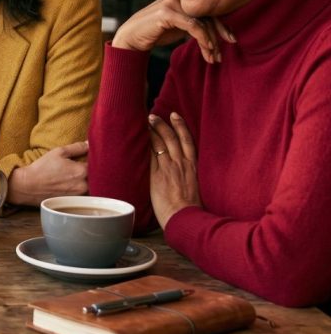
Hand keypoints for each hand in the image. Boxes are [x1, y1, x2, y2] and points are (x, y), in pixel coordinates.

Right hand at [7, 141, 88, 205]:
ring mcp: (79, 195)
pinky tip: (72, 184)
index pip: (97, 164)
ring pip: (91, 187)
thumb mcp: (59, 152)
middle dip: (93, 171)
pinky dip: (82, 189)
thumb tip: (90, 143)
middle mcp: (84, 185)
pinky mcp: (73, 202)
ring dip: (88, 181)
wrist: (28, 186)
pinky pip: (84, 194)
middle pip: (96, 177)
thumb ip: (77, 147)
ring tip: (76, 176)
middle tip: (85, 167)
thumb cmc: (42, 168)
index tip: (91, 157)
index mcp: (82, 171)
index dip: (95, 160)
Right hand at [111, 0, 234, 63]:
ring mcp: (172, 3)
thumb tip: (218, 28)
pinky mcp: (166, 13)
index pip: (210, 8)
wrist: (131, 37)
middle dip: (219, 34)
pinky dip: (203, 38)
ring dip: (210, 42)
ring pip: (202, 22)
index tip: (230, 39)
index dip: (222, 25)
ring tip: (213, 58)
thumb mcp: (179, 25)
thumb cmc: (156, 32)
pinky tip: (207, 49)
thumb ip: (195, 21)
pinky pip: (193, 25)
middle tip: (224, 52)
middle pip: (208, 14)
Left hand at [148, 112, 201, 226]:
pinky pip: (150, 156)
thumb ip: (188, 175)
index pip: (187, 141)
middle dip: (162, 124)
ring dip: (152, 131)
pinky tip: (137, 140)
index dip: (180, 126)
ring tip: (144, 122)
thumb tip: (182, 172)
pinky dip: (144, 146)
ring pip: (160, 144)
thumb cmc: (191, 208)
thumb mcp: (195, 187)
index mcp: (193, 166)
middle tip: (152, 115)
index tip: (175, 116)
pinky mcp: (157, 176)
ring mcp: (169, 168)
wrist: (186, 218)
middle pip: (171, 138)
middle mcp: (181, 164)